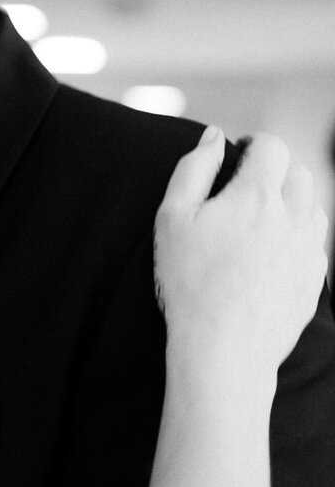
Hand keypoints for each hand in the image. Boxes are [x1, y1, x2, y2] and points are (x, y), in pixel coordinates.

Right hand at [154, 127, 328, 374]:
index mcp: (258, 195)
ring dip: (290, 205)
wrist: (224, 351)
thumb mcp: (172, 220)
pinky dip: (296, 241)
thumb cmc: (190, 284)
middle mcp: (295, 216)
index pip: (271, 145)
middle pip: (299, 172)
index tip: (238, 156)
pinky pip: (313, 245)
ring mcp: (310, 249)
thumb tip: (214, 136)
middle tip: (246, 190)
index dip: (254, 144)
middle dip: (275, 172)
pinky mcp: (315, 279)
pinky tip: (267, 259)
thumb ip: (192, 169)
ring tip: (259, 225)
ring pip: (312, 207)